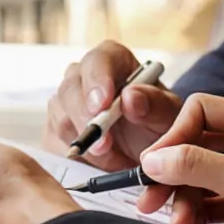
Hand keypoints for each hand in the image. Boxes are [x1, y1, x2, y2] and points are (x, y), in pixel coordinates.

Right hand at [43, 40, 183, 170]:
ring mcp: (64, 103)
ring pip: (61, 119)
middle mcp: (82, 76)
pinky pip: (56, 143)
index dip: (97, 80)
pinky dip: (79, 158)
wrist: (147, 151)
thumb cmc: (157, 125)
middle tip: (104, 145)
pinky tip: (102, 163)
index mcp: (112, 60)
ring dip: (87, 145)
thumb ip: (155, 104)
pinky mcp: (55, 129)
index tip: (102, 105)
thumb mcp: (168, 116)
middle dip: (85, 120)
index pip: (98, 60)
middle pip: (70, 89)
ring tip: (116, 159)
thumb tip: (129, 98)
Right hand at [135, 94, 223, 223]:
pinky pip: (205, 200)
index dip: (174, 136)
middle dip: (170, 175)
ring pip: (195, 177)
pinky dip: (193, 214)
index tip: (154, 166)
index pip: (200, 111)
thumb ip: (199, 166)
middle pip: (192, 146)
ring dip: (180, 200)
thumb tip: (154, 160)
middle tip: (149, 201)